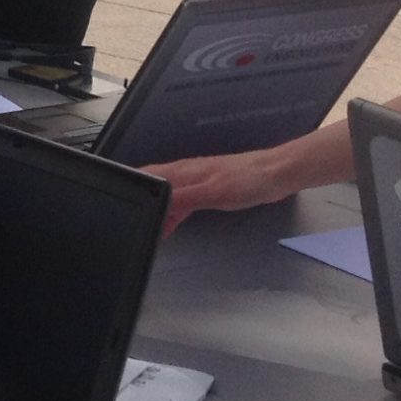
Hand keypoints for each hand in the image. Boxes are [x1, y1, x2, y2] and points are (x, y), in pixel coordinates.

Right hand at [147, 150, 288, 234]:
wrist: (276, 175)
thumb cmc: (250, 179)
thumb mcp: (212, 193)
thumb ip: (183, 198)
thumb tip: (157, 202)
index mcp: (184, 171)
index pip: (148, 175)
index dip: (133, 187)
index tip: (124, 202)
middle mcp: (188, 173)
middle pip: (156, 187)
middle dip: (144, 201)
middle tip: (139, 222)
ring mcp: (198, 181)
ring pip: (169, 195)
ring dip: (160, 211)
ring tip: (154, 229)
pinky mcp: (210, 189)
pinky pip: (184, 201)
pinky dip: (175, 213)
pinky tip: (175, 223)